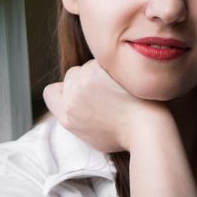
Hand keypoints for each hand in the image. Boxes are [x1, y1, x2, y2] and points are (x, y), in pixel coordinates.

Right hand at [43, 59, 167, 152]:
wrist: (146, 130)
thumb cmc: (126, 135)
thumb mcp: (93, 136)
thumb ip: (78, 118)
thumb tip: (77, 105)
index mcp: (67, 117)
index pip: (50, 92)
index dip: (64, 89)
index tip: (80, 91)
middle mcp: (71, 100)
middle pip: (72, 75)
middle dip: (86, 78)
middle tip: (108, 89)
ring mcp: (82, 84)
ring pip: (88, 66)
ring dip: (100, 72)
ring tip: (120, 89)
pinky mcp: (96, 70)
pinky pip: (102, 60)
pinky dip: (113, 67)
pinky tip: (126, 82)